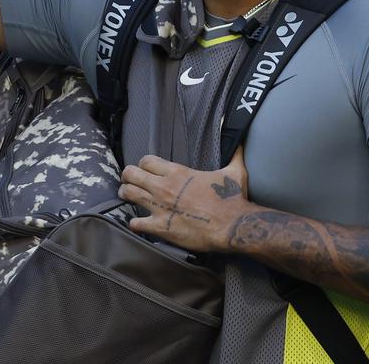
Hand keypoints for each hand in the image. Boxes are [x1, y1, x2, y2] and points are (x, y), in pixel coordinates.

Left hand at [120, 149, 252, 252]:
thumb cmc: (231, 198)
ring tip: (127, 196)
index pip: (147, 160)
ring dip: (126, 194)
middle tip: (129, 180)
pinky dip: (134, 223)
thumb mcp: (234, 172)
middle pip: (131, 173)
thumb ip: (235, 155)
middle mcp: (164, 186)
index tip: (145, 169)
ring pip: (129, 194)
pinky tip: (137, 223)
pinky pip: (135, 223)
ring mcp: (159, 207)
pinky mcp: (160, 226)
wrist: (231, 225)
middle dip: (128, 176)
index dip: (144, 164)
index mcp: (177, 172)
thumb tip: (242, 142)